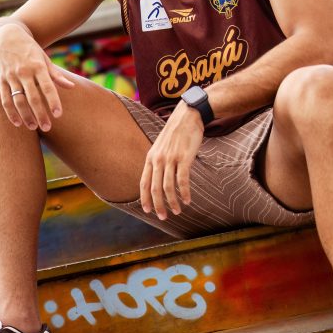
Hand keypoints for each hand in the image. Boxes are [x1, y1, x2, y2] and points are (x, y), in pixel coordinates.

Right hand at [0, 23, 75, 131]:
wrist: (5, 36)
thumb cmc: (29, 49)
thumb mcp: (44, 58)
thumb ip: (56, 75)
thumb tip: (72, 87)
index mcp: (38, 66)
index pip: (48, 86)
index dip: (53, 101)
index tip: (58, 114)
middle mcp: (24, 72)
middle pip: (33, 97)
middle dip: (41, 114)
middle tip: (48, 127)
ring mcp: (11, 76)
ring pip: (18, 100)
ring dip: (26, 116)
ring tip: (34, 127)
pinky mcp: (1, 80)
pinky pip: (5, 99)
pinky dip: (11, 113)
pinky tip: (18, 123)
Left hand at [140, 101, 203, 219]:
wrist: (188, 115)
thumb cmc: (177, 133)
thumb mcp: (161, 146)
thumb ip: (159, 160)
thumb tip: (159, 177)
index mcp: (151, 157)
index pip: (144, 183)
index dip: (145, 199)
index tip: (148, 211)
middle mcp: (158, 159)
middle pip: (154, 188)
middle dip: (158, 205)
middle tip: (163, 217)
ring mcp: (171, 159)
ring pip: (168, 187)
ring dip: (173, 202)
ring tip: (178, 211)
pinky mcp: (184, 158)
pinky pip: (182, 180)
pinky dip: (185, 193)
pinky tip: (188, 200)